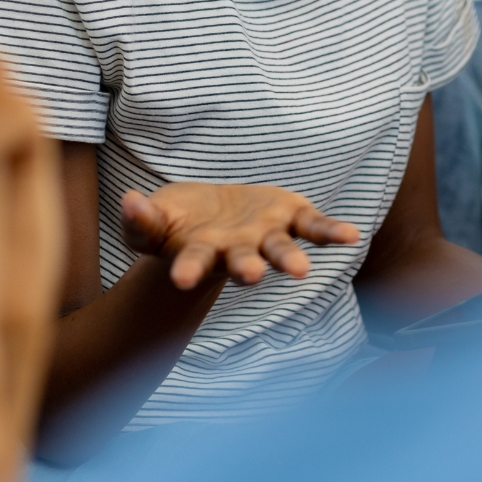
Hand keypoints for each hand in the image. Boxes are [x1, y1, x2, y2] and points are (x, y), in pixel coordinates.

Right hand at [119, 183, 359, 289]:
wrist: (211, 215)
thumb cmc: (176, 222)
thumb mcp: (152, 220)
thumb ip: (141, 219)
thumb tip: (129, 201)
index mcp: (201, 253)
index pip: (191, 262)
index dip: (186, 270)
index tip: (181, 280)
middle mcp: (237, 251)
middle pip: (242, 263)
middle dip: (246, 269)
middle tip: (249, 277)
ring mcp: (267, 236)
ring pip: (280, 250)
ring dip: (289, 259)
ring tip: (302, 272)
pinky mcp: (291, 217)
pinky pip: (314, 227)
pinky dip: (332, 232)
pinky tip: (351, 236)